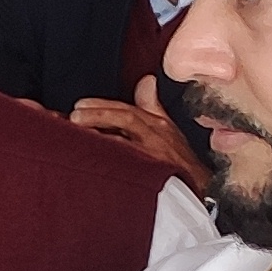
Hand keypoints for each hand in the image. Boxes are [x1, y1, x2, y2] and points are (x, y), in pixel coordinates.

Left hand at [72, 79, 209, 193]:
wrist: (197, 189)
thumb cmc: (178, 158)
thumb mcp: (166, 127)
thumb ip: (151, 104)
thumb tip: (145, 81)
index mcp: (156, 125)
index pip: (127, 110)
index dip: (102, 106)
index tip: (80, 105)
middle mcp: (155, 138)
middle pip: (126, 121)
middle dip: (99, 116)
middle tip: (74, 116)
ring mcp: (153, 157)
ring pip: (124, 144)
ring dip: (100, 138)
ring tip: (78, 132)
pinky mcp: (152, 176)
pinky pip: (128, 168)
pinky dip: (110, 162)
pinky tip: (91, 161)